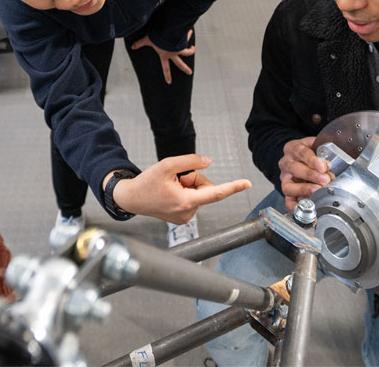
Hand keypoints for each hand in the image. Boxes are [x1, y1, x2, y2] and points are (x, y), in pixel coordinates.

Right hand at [106, 154, 250, 223]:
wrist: (132, 198)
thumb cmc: (147, 182)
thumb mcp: (167, 165)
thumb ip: (190, 161)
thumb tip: (208, 161)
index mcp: (186, 201)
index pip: (215, 193)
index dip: (233, 187)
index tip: (247, 184)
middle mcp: (188, 213)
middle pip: (205, 188)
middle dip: (194, 179)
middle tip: (175, 179)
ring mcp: (185, 217)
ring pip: (199, 193)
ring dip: (187, 186)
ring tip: (170, 187)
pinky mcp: (182, 218)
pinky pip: (193, 200)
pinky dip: (184, 193)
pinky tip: (169, 194)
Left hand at [131, 30, 194, 84]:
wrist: (166, 33)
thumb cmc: (156, 38)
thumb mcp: (147, 40)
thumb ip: (139, 43)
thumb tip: (132, 46)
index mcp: (164, 56)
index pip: (165, 68)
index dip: (167, 75)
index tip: (169, 81)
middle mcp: (173, 54)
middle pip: (180, 64)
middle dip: (185, 69)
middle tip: (189, 73)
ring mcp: (179, 49)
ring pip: (187, 52)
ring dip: (191, 50)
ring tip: (193, 48)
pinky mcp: (182, 42)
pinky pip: (186, 39)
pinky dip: (187, 35)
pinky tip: (188, 31)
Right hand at [278, 136, 331, 210]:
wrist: (301, 158)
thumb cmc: (312, 152)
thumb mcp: (317, 145)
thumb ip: (325, 150)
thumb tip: (339, 157)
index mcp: (293, 148)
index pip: (300, 152)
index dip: (312, 160)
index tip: (323, 166)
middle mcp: (286, 163)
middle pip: (294, 168)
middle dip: (310, 175)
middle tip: (325, 179)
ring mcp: (285, 179)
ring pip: (288, 186)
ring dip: (304, 189)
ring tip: (317, 190)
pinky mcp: (287, 191)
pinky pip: (288, 201)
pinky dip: (296, 206)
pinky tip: (308, 206)